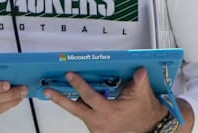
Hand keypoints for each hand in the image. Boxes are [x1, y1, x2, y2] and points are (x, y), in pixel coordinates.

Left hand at [45, 67, 168, 132]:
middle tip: (48, 91)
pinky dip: (82, 107)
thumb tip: (139, 71)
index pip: (89, 97)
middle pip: (75, 109)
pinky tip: (80, 100)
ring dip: (71, 102)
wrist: (149, 127)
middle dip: (59, 99)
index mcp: (109, 112)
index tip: (70, 75)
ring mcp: (97, 128)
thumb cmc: (144, 111)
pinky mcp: (97, 131)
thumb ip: (139, 80)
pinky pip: (85, 117)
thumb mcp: (142, 93)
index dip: (79, 85)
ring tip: (60, 91)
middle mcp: (99, 122)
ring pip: (79, 113)